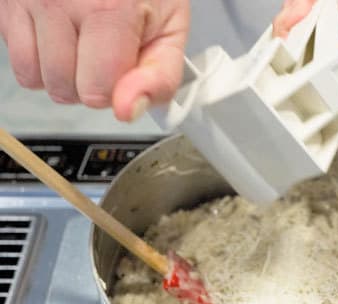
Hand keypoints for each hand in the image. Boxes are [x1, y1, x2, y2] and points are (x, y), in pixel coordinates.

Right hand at [0, 0, 188, 120]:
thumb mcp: (171, 31)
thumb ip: (160, 78)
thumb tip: (129, 109)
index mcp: (112, 7)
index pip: (96, 92)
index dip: (116, 91)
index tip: (124, 68)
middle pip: (63, 89)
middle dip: (88, 84)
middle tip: (104, 53)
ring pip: (35, 78)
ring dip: (61, 73)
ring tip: (82, 44)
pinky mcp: (8, 1)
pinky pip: (16, 59)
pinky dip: (38, 58)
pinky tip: (60, 38)